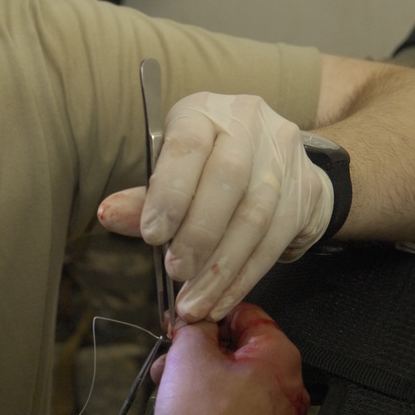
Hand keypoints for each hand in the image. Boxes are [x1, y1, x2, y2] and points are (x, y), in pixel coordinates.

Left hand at [98, 93, 333, 321]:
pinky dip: (243, 278)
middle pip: (228, 180)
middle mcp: (248, 124)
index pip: (187, 146)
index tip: (152, 235)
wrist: (282, 166)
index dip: (169, 193)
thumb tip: (109, 215)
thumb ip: (146, 197)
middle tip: (176, 272)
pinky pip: (273, 243)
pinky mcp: (305, 191)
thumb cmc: (210, 168)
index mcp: (205, 112)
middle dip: (198, 234)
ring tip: (194, 302)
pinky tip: (220, 301)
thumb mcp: (175, 172)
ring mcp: (283, 156)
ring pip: (254, 217)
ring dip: (220, 269)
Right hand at [152, 303, 308, 414]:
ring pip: (232, 382)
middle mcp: (286, 387)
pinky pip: (233, 412)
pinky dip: (207, 407)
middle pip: (238, 350)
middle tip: (168, 358)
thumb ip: (194, 328)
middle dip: (197, 351)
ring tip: (166, 388)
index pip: (246, 313)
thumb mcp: (189, 359)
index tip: (183, 320)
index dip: (208, 312)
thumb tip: (195, 320)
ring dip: (197, 379)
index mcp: (278, 357)